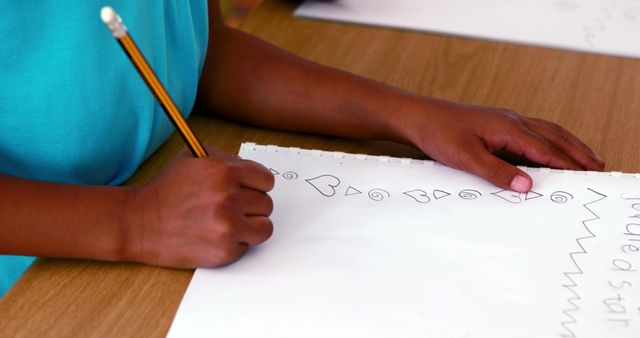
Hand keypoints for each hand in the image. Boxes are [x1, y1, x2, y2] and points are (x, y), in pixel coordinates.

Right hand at [126, 147, 273, 267]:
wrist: (139, 222)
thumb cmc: (166, 190)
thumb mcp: (193, 158)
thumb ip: (226, 160)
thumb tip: (251, 172)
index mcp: (224, 171)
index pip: (266, 180)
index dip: (257, 186)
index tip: (249, 191)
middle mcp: (229, 197)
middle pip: (266, 204)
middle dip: (251, 206)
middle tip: (232, 209)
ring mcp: (228, 226)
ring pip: (264, 227)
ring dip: (250, 226)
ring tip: (230, 224)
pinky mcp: (225, 250)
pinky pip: (247, 246)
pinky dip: (236, 243)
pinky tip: (215, 236)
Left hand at [399, 98, 604, 191]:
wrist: (418, 116)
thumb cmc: (438, 133)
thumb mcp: (466, 158)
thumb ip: (497, 171)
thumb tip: (526, 186)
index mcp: (508, 128)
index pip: (546, 150)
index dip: (568, 165)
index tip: (588, 177)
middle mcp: (512, 121)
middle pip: (554, 138)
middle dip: (578, 153)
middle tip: (598, 167)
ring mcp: (505, 120)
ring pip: (547, 131)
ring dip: (568, 144)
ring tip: (586, 157)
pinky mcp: (497, 122)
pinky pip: (534, 130)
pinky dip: (551, 139)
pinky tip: (552, 146)